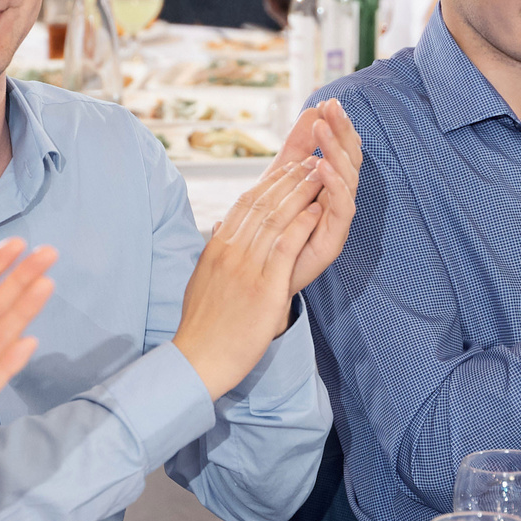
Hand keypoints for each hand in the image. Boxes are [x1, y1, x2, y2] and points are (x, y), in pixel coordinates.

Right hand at [171, 148, 329, 399]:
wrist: (199, 358)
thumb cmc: (204, 326)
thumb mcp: (202, 280)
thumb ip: (214, 253)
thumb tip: (218, 230)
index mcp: (217, 249)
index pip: (245, 204)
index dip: (270, 182)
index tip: (289, 167)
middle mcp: (230, 252)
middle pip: (263, 205)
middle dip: (290, 179)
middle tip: (312, 161)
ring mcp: (246, 269)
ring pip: (275, 219)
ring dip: (301, 193)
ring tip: (320, 176)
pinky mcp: (263, 289)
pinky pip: (285, 248)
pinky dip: (301, 225)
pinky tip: (317, 210)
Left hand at [268, 98, 359, 293]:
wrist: (257, 282)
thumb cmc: (269, 233)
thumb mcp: (278, 181)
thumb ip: (296, 149)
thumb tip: (311, 112)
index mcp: (326, 186)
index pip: (338, 150)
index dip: (335, 127)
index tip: (327, 102)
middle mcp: (336, 201)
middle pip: (349, 159)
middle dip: (342, 132)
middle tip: (333, 107)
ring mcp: (337, 220)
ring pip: (348, 178)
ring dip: (336, 151)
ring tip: (324, 128)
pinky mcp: (334, 239)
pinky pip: (343, 207)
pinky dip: (335, 185)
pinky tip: (322, 166)